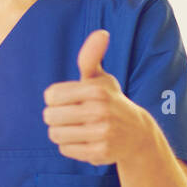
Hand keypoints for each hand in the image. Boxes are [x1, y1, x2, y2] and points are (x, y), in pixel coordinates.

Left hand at [42, 30, 152, 165]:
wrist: (137, 134)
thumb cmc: (110, 101)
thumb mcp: (101, 79)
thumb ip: (91, 57)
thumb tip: (102, 33)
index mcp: (96, 90)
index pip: (50, 96)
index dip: (54, 99)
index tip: (68, 100)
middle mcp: (100, 112)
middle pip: (49, 116)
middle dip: (56, 117)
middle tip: (72, 116)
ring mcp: (101, 134)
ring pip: (55, 134)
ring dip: (61, 132)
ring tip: (77, 128)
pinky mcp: (100, 153)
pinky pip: (65, 149)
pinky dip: (70, 146)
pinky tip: (85, 140)